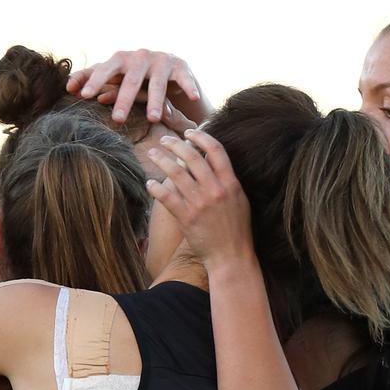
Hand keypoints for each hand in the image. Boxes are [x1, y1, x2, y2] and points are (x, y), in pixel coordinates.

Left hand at [67, 49, 205, 123]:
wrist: (165, 66)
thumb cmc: (132, 75)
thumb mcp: (113, 76)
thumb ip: (90, 78)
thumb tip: (68, 86)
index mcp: (120, 59)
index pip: (105, 69)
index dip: (95, 80)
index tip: (85, 95)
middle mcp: (140, 57)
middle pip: (131, 79)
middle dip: (124, 99)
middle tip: (117, 119)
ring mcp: (161, 60)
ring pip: (157, 83)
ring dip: (155, 100)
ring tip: (152, 119)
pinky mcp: (180, 66)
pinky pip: (184, 78)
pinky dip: (188, 86)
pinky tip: (192, 97)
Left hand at [146, 130, 252, 264]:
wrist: (231, 257)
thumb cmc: (236, 230)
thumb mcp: (239, 200)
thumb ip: (227, 180)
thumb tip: (211, 161)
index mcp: (231, 183)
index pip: (216, 150)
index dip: (201, 137)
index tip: (190, 132)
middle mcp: (215, 190)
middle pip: (192, 157)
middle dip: (175, 144)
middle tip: (165, 140)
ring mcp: (200, 203)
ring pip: (176, 173)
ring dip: (161, 159)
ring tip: (153, 153)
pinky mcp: (186, 217)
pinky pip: (167, 196)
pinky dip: (156, 187)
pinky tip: (150, 183)